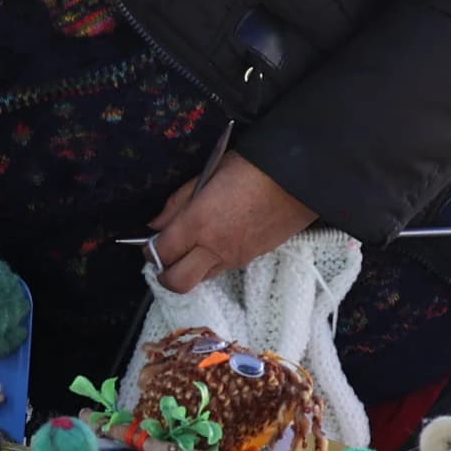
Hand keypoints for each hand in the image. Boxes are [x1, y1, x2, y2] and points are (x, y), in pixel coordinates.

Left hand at [147, 150, 316, 293]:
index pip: (161, 253)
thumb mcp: (207, 175)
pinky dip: (212, 262)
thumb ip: (177, 203)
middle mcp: (214, 247)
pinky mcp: (252, 259)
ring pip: (201, 278)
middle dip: (165, 273)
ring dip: (191, 268)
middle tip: (167, 255)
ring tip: (194, 245)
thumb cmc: (251, 168)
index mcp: (198, 223)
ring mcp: (235, 257)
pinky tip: (218, 240)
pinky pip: (222, 269)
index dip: (149, 251)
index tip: (151, 242)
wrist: (301, 178)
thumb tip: (155, 225)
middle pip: (177, 282)